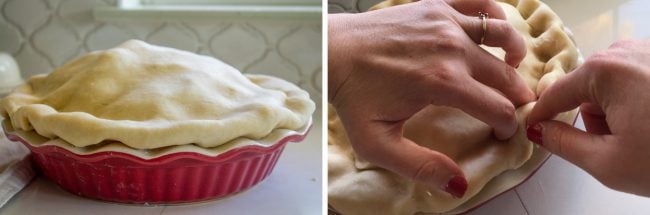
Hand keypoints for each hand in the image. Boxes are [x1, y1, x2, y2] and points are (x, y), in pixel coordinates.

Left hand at [328, 0, 533, 197]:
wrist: (333, 51)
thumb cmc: (353, 96)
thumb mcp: (377, 143)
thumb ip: (419, 166)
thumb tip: (457, 184)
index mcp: (442, 83)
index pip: (498, 108)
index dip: (508, 125)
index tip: (502, 133)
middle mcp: (451, 48)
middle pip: (506, 75)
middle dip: (517, 96)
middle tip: (514, 107)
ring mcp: (445, 21)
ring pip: (503, 34)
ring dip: (515, 53)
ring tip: (513, 68)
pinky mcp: (436, 5)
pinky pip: (481, 3)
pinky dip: (495, 16)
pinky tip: (492, 32)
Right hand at [527, 39, 649, 195]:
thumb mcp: (606, 161)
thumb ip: (562, 143)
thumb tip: (540, 130)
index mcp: (605, 70)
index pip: (556, 93)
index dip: (541, 116)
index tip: (533, 130)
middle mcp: (626, 49)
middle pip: (587, 87)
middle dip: (595, 116)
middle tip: (621, 144)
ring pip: (613, 82)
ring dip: (618, 109)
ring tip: (646, 134)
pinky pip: (638, 76)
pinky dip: (640, 99)